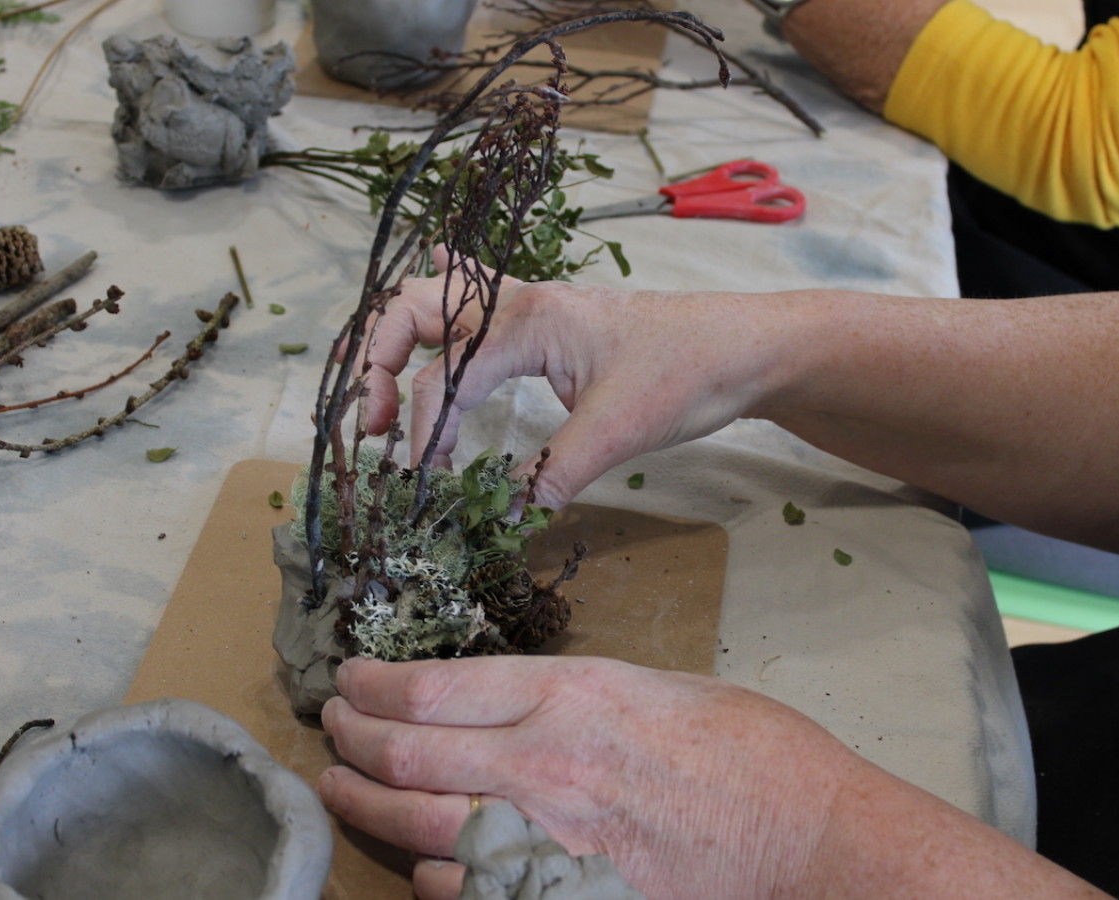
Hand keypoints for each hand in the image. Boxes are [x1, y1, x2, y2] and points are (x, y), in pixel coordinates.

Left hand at [317, 654, 861, 898]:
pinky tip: (414, 858)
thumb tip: (517, 700)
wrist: (813, 845)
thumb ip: (578, 695)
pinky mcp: (556, 899)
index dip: (375, 685)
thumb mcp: (662, 688)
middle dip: (351, 740)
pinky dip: (425, 874)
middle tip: (331, 729)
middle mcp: (544, 766)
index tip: (351, 681)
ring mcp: (546, 843)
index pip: (434, 688)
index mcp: (571, 696)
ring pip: (415, 828)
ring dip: (364, 806)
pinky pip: (460, 892)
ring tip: (339, 788)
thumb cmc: (757, 757)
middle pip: (406, 755)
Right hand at [360, 247, 788, 509]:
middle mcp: (519, 301)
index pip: (446, 376)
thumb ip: (555, 472)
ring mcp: (531, 304)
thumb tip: (505, 513)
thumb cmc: (688, 373)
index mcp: (528, 321)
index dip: (423, 431)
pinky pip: (478, 295)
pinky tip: (431, 283)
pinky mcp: (548, 320)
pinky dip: (444, 293)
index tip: (419, 480)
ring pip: (436, 300)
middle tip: (375, 428)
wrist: (743, 347)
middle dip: (380, 366)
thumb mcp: (620, 433)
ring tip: (383, 395)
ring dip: (397, 341)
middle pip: (413, 313)